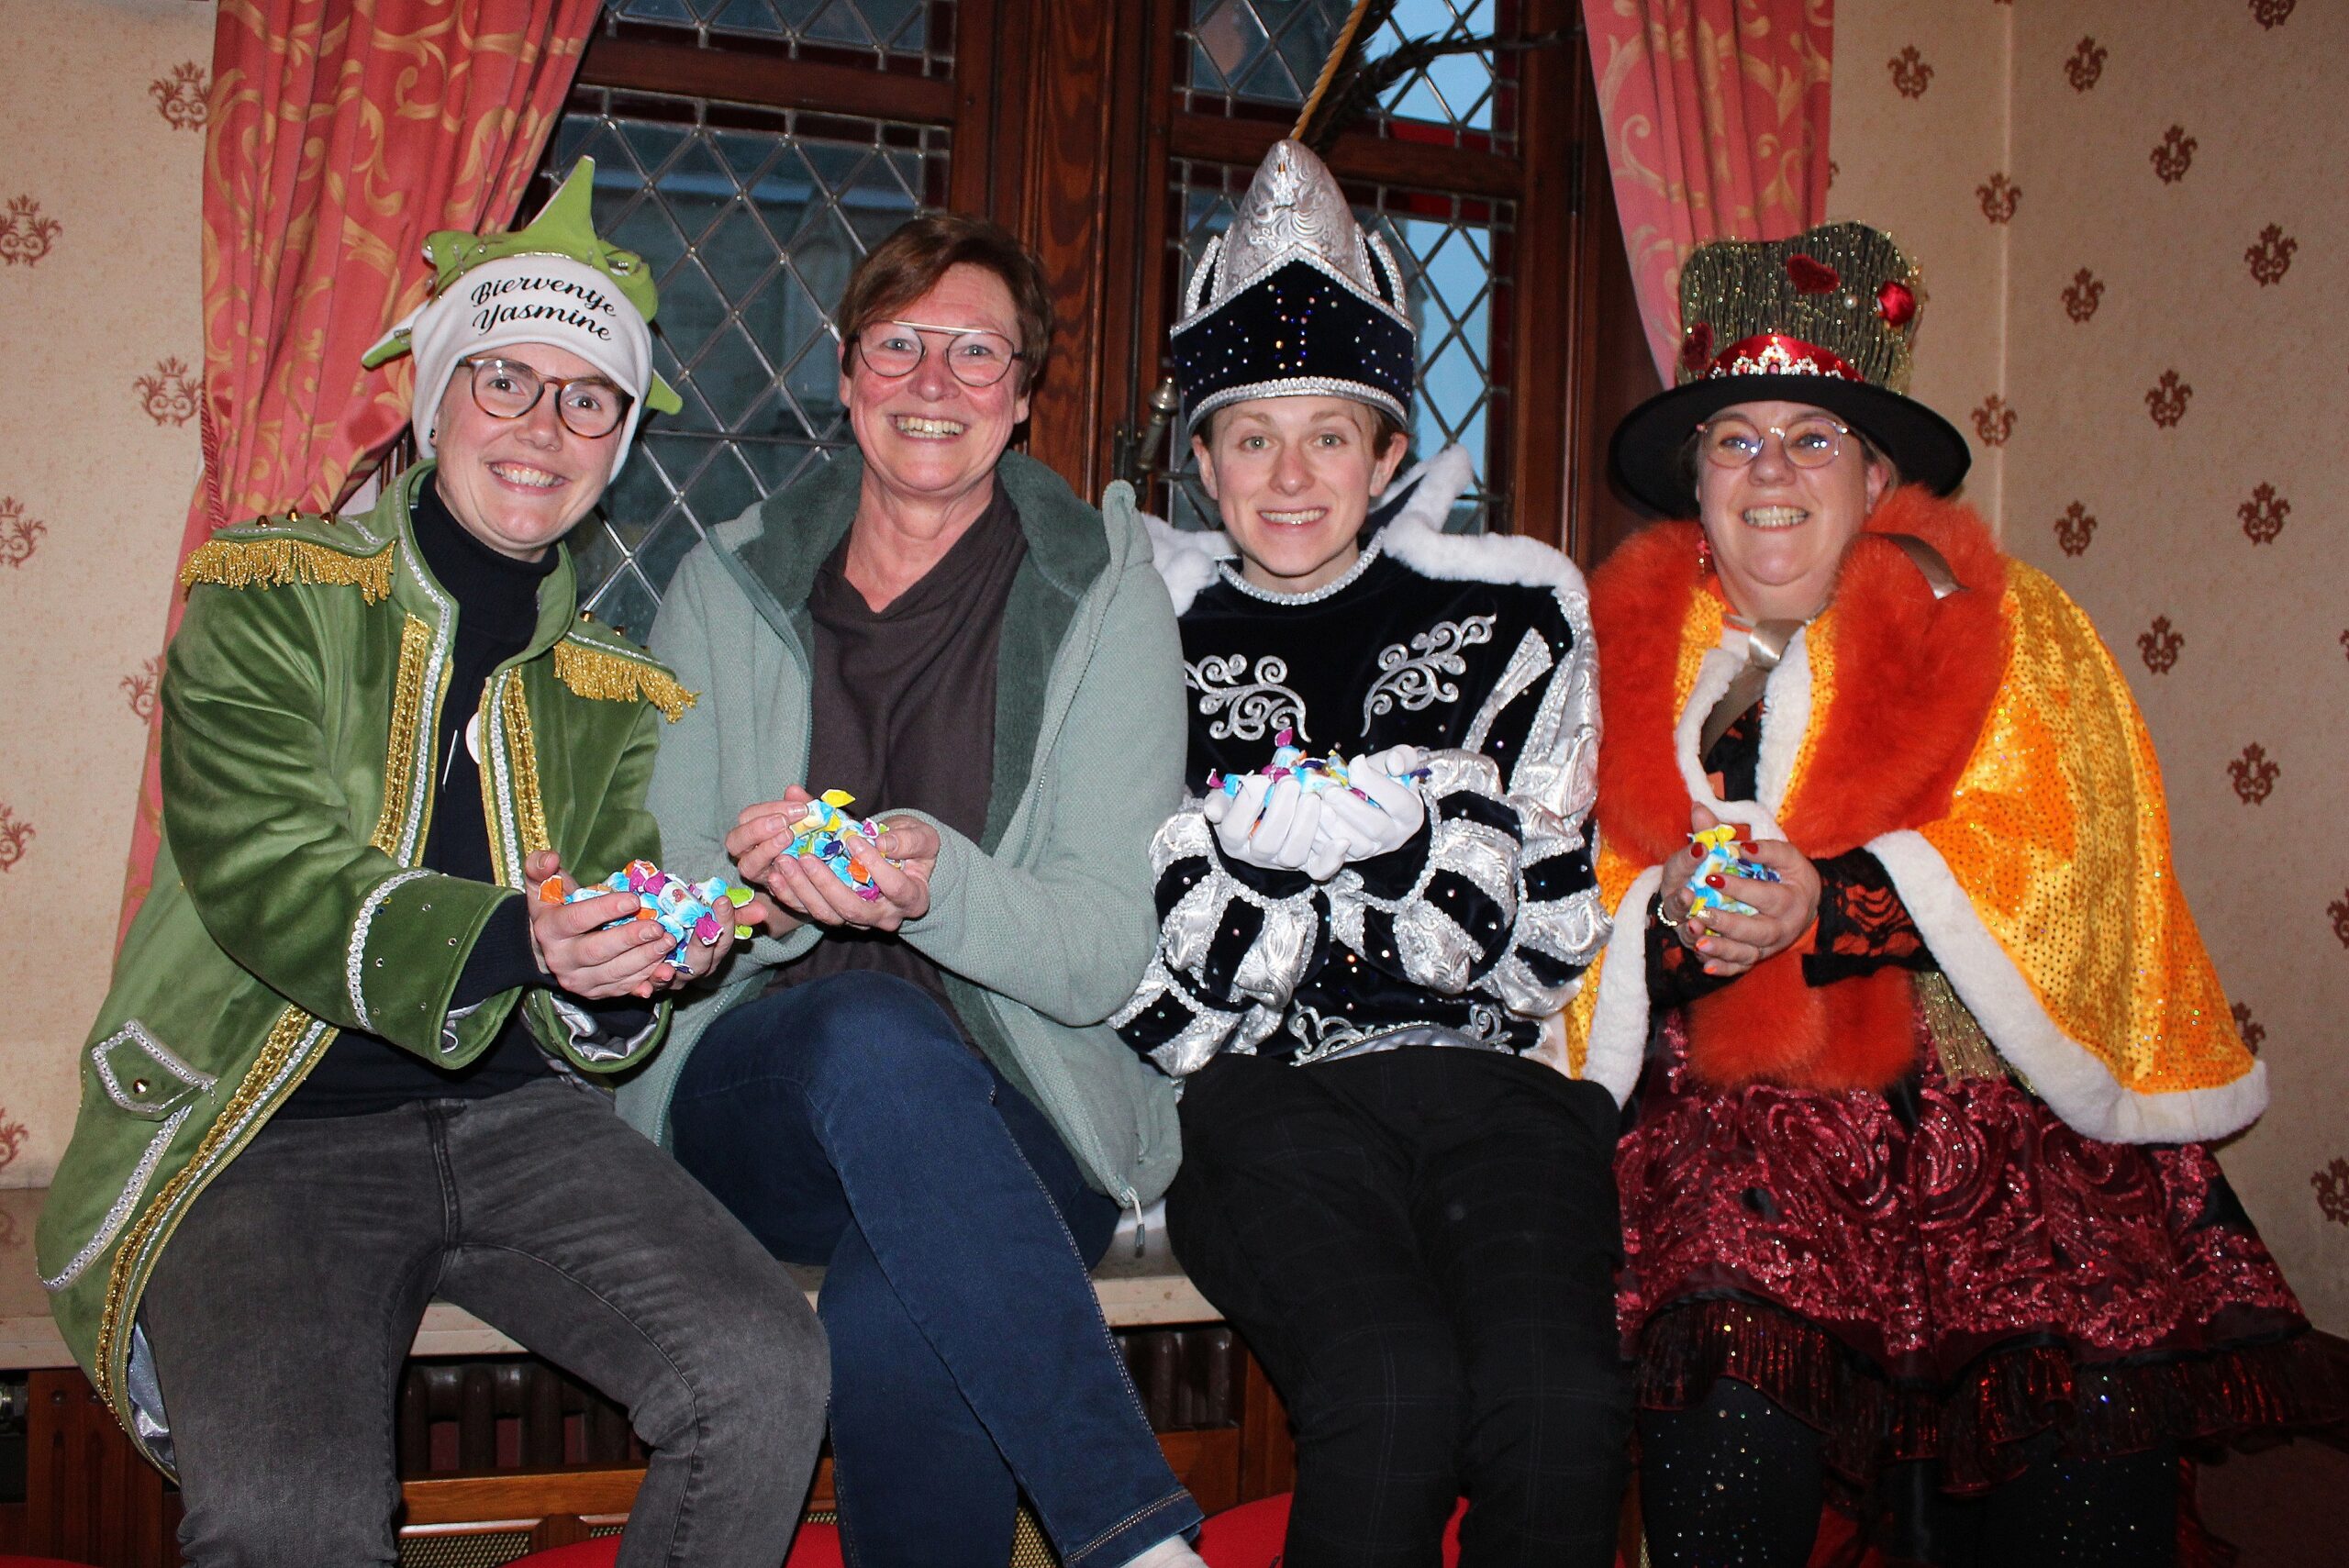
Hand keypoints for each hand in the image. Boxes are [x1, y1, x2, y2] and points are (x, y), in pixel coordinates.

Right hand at [524, 849, 680, 1000]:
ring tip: (667, 941)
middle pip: (596, 951)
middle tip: (658, 927)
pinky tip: (665, 970)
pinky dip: (646, 980)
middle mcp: (560, 960)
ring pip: (614, 973)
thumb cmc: (555, 907)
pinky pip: (623, 988)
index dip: (605, 910)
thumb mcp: (542, 884)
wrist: (549, 945)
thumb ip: (540, 867)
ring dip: (644, 959)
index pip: (576, 920)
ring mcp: (579, 980)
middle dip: (630, 939)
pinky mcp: (596, 993)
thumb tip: (551, 858)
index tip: (634, 899)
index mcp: (548, 930)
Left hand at [729, 794, 937, 932]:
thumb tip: (882, 842)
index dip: (875, 866)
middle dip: (827, 883)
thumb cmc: (913, 845)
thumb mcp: (920, 835)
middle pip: (853, 908)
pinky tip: (776, 875)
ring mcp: (858, 920)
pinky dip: (791, 896)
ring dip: (803, 889)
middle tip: (806, 856)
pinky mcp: (836, 915)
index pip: (895, 888)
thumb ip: (907, 838)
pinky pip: (810, 913)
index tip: (854, 840)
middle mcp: (885, 916)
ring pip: (828, 914)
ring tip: (785, 862)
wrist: (900, 859)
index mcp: (912, 898)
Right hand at [1202, 772, 1321, 873]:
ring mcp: (1283, 863)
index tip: (1260, 780)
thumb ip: (1218, 801)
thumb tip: (1211, 810)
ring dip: (1305, 826)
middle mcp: (1256, 856)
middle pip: (1266, 844)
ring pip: (1293, 856)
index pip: (1235, 830)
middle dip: (1281, 811)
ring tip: (1312, 798)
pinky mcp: (1308, 865)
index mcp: (1233, 840)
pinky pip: (1319, 870)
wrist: (1267, 813)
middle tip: (1291, 782)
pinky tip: (1342, 841)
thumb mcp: (1227, 798)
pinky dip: (1332, 859)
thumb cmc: (1248, 801)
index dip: (1247, 806)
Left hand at [1306, 746, 1427, 878]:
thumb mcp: (1396, 761)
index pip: (1399, 802)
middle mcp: (1394, 837)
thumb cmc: (1382, 776)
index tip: (1354, 764)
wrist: (1367, 796)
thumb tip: (1395, 763)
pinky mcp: (1349, 859)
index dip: (1376, 784)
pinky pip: (1334, 859)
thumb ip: (1403, 756)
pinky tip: (1309, 821)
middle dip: (1349, 807)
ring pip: (1354, 846)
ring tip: (1317, 805)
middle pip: (1376, 828)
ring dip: (1333, 826)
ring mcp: (1371, 851)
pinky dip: (1319, 841)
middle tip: (1328, 789)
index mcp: (1410, 814)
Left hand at [1668, 806, 1820, 978]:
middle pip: (1758, 930)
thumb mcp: (1784, 854)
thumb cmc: (1791, 874)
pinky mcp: (1759, 956)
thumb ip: (1758, 844)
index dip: (1741, 888)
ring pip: (1748, 953)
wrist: (1808, 904)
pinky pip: (1741, 968)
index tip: (1712, 877)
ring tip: (1698, 940)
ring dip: (1722, 949)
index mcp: (1792, 898)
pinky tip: (1706, 966)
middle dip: (1729, 923)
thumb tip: (1726, 833)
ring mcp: (1770, 945)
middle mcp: (1784, 926)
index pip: (1767, 895)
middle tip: (1701, 912)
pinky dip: (1724, 969)